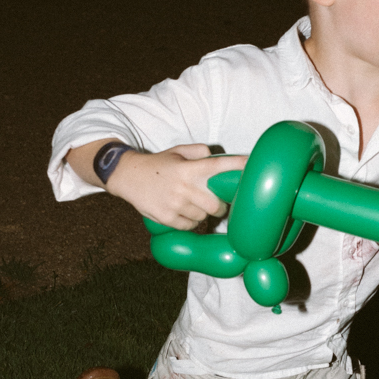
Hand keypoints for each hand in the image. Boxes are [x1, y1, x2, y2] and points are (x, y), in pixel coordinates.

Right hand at [107, 143, 246, 228]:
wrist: (128, 176)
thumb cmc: (157, 164)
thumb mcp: (177, 152)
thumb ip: (199, 152)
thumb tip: (216, 157)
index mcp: (188, 169)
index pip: (218, 166)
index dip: (237, 165)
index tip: (251, 164)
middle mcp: (184, 187)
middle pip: (216, 204)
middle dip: (220, 206)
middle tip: (217, 202)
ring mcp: (175, 204)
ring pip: (203, 217)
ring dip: (202, 213)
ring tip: (192, 204)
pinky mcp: (166, 218)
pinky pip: (189, 225)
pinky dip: (189, 222)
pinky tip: (181, 212)